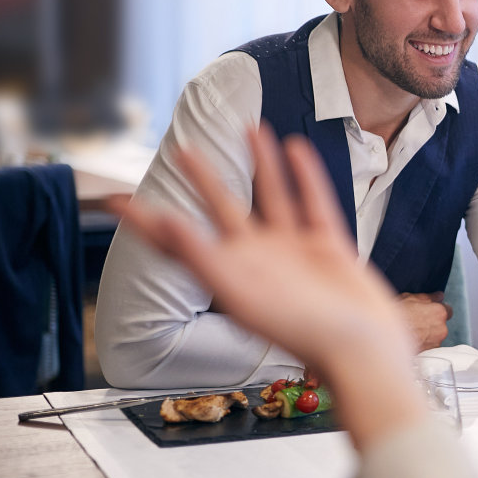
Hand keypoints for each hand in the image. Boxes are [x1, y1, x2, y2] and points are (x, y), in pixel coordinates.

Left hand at [110, 126, 423, 448]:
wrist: (360, 348)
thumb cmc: (300, 330)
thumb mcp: (240, 293)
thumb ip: (201, 256)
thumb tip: (165, 220)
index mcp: (229, 271)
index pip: (177, 241)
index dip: (146, 221)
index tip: (116, 199)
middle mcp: (258, 259)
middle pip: (223, 210)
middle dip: (204, 180)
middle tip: (184, 150)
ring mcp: (295, 251)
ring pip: (272, 197)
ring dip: (261, 164)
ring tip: (250, 128)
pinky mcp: (328, 247)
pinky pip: (313, 202)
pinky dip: (305, 176)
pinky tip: (297, 150)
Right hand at [398, 292, 452, 350]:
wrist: (386, 335)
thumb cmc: (396, 315)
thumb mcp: (410, 298)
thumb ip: (429, 297)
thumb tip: (439, 296)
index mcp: (439, 312)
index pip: (448, 310)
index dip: (438, 310)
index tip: (431, 310)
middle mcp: (442, 328)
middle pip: (441, 324)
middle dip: (432, 322)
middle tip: (416, 320)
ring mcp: (436, 342)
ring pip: (435, 336)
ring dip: (427, 333)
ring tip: (411, 330)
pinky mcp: (428, 352)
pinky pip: (429, 345)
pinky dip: (423, 342)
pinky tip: (411, 338)